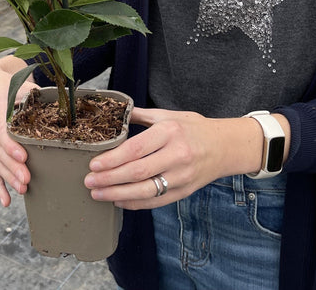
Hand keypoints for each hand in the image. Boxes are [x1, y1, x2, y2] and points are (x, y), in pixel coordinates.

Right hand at [0, 57, 33, 206]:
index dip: (11, 146)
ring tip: (23, 189)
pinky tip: (6, 201)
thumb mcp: (21, 85)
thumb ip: (36, 96)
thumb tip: (60, 107)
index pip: (2, 131)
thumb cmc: (8, 85)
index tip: (23, 157)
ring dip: (8, 178)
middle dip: (13, 167)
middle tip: (27, 179)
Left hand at [83, 107, 263, 209]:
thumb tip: (113, 112)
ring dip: (118, 194)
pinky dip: (135, 203)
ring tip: (98, 194)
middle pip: (137, 172)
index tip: (94, 164)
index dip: (112, 159)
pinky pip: (156, 201)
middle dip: (109, 179)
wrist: (226, 146)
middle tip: (89, 181)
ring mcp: (182, 176)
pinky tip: (118, 200)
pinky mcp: (184, 191)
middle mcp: (177, 155)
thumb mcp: (168, 115)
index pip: (136, 149)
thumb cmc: (194, 128)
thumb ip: (140, 115)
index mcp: (170, 132)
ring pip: (145, 190)